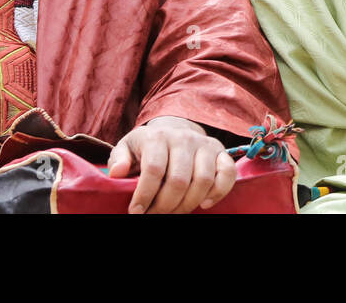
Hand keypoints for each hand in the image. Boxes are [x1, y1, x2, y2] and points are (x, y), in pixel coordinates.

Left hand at [108, 116, 235, 213]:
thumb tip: (117, 173)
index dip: (145, 195)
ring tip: (174, 212)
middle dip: (165, 206)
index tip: (136, 212)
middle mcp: (184, 138)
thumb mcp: (127, 147)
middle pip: (179, 180)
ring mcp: (205, 144)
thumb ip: (119, 158)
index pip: (154, 170)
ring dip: (188, 204)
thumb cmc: (147, 145)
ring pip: (203, 180)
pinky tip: (204, 203)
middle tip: (155, 216)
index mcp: (158, 137)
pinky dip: (219, 192)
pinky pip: (227, 174)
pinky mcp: (221, 152)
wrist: (174, 129)